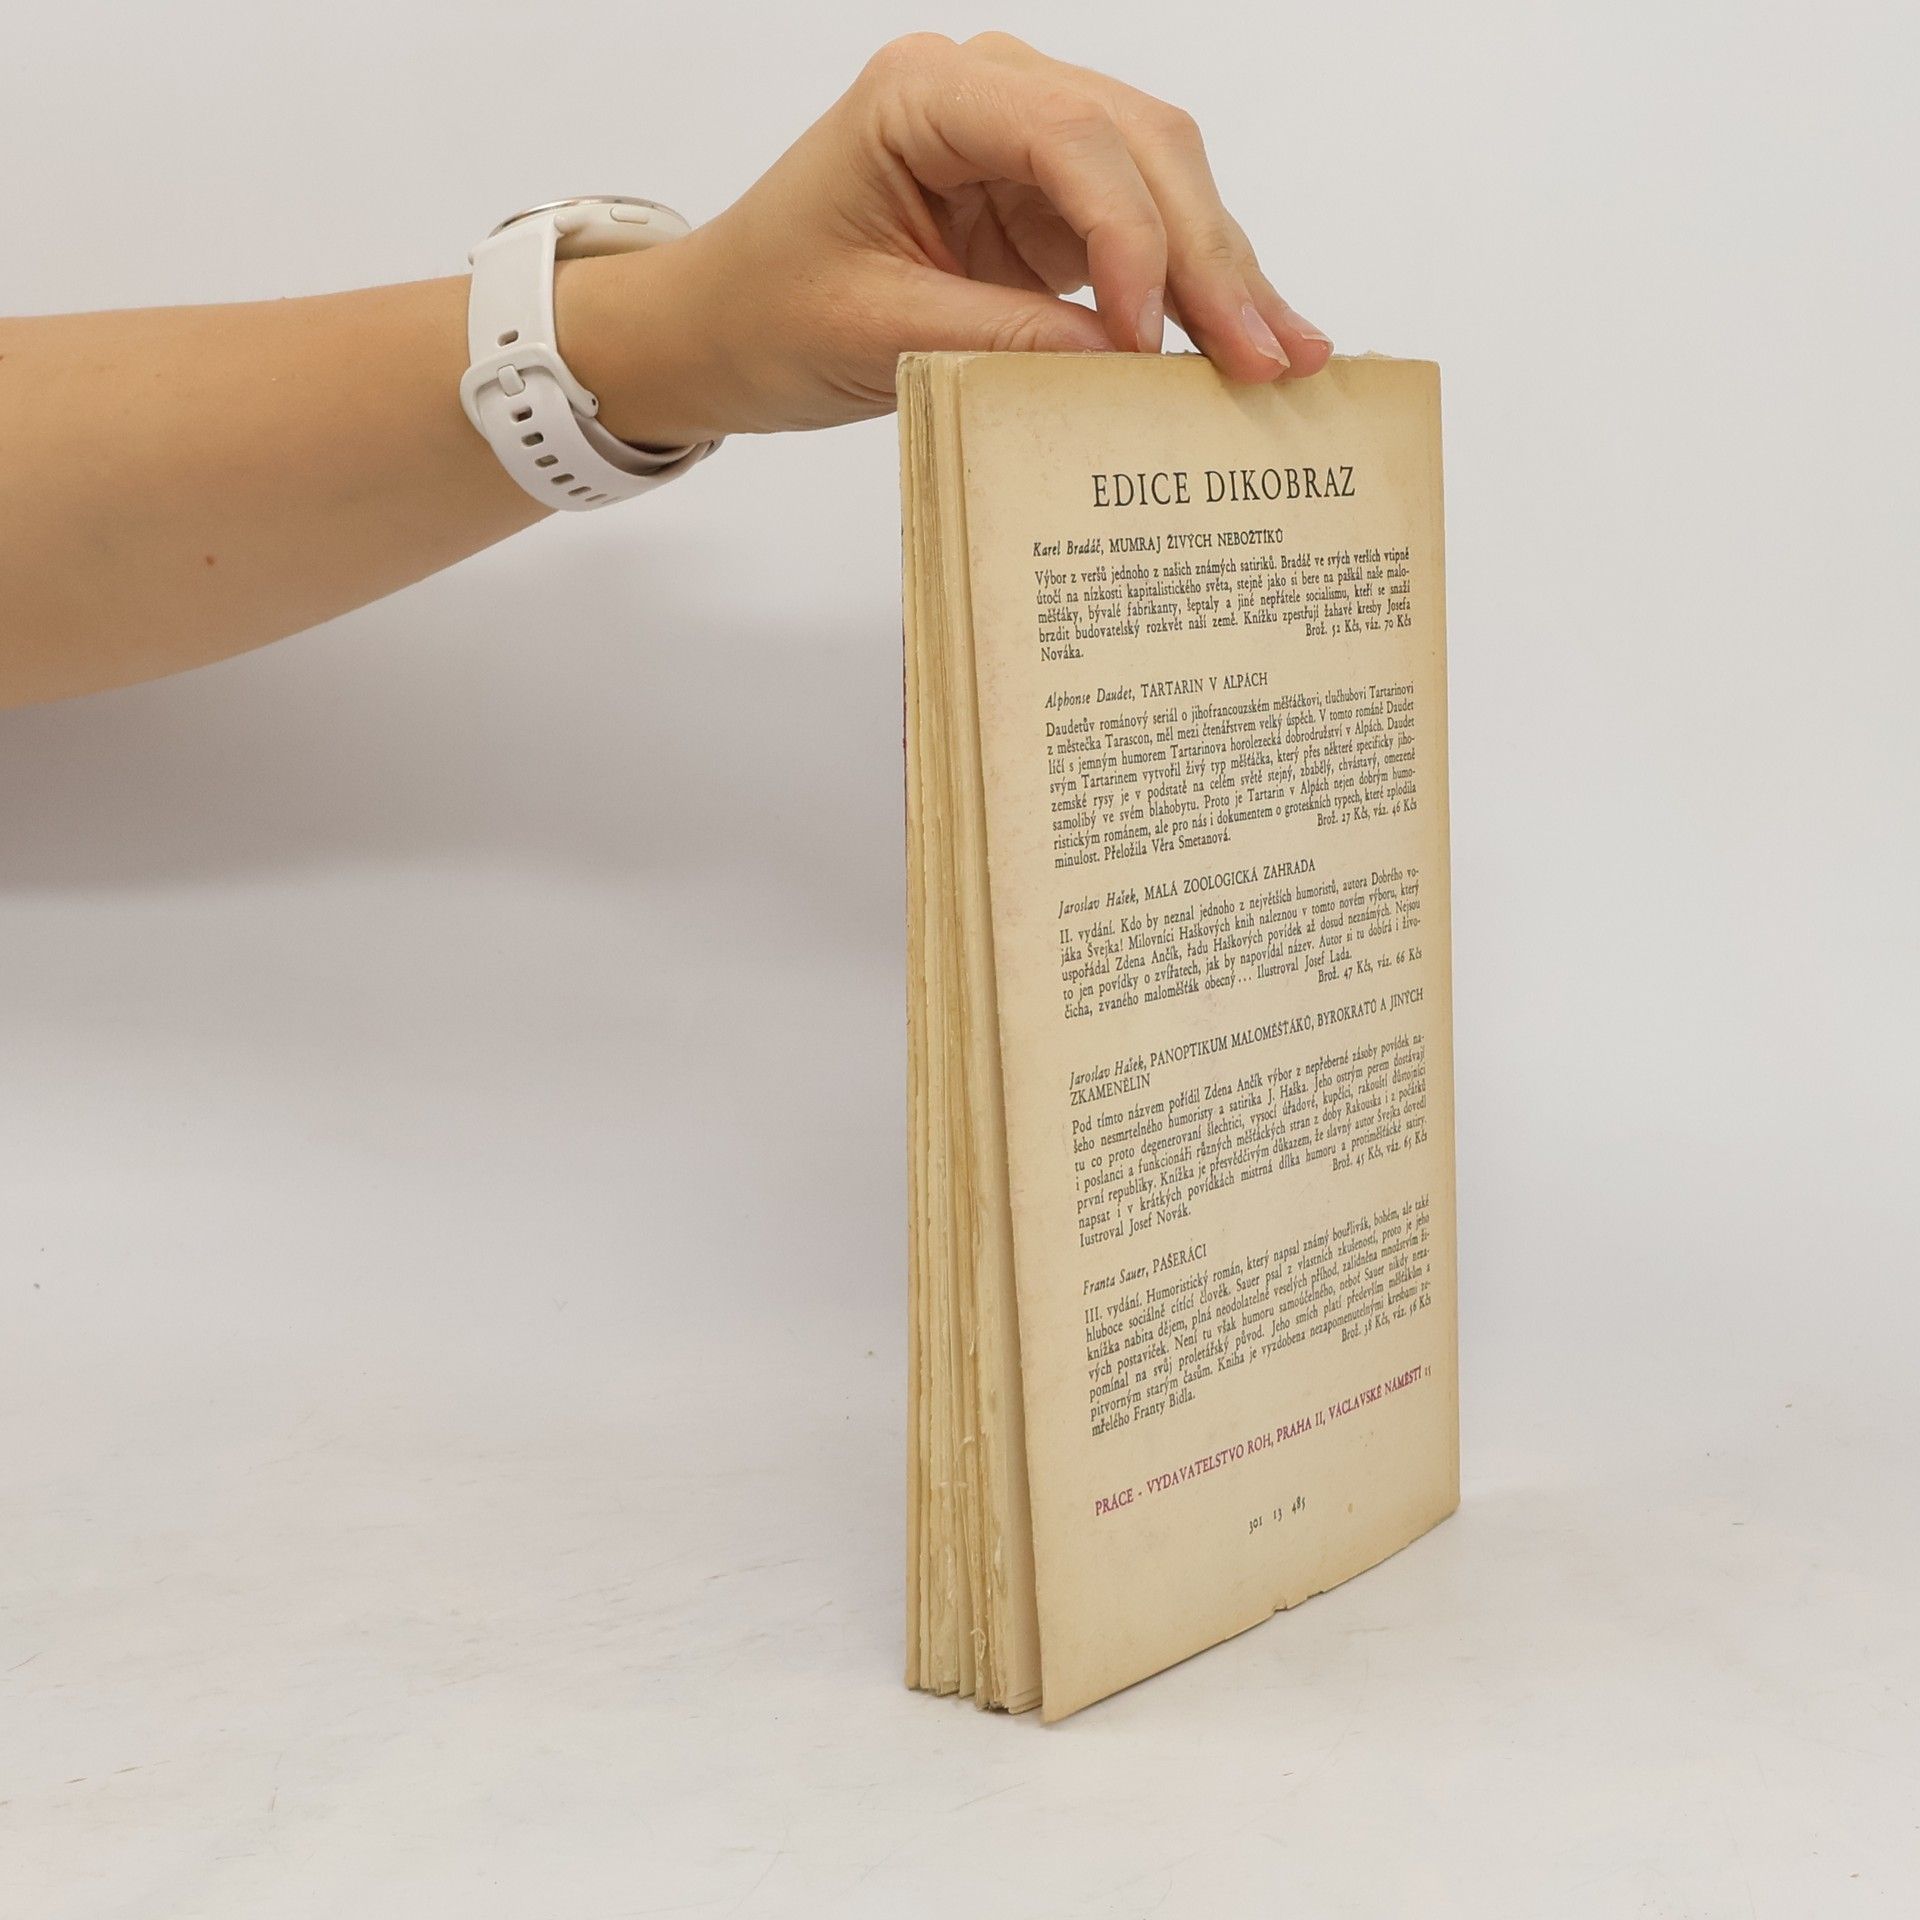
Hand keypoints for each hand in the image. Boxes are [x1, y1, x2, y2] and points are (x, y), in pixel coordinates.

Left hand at [559, 32, 1333, 446]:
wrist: (725, 327)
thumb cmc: (770, 313)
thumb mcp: (874, 334)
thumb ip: (1000, 337)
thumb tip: (1125, 365)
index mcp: (926, 94)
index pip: (1069, 139)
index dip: (1129, 237)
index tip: (1147, 342)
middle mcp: (990, 95)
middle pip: (1139, 148)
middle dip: (1208, 255)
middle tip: (1263, 357)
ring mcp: (1027, 146)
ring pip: (1162, 183)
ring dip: (1227, 270)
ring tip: (1288, 357)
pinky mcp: (1048, 208)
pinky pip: (1145, 234)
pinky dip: (1196, 290)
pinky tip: (1254, 335)